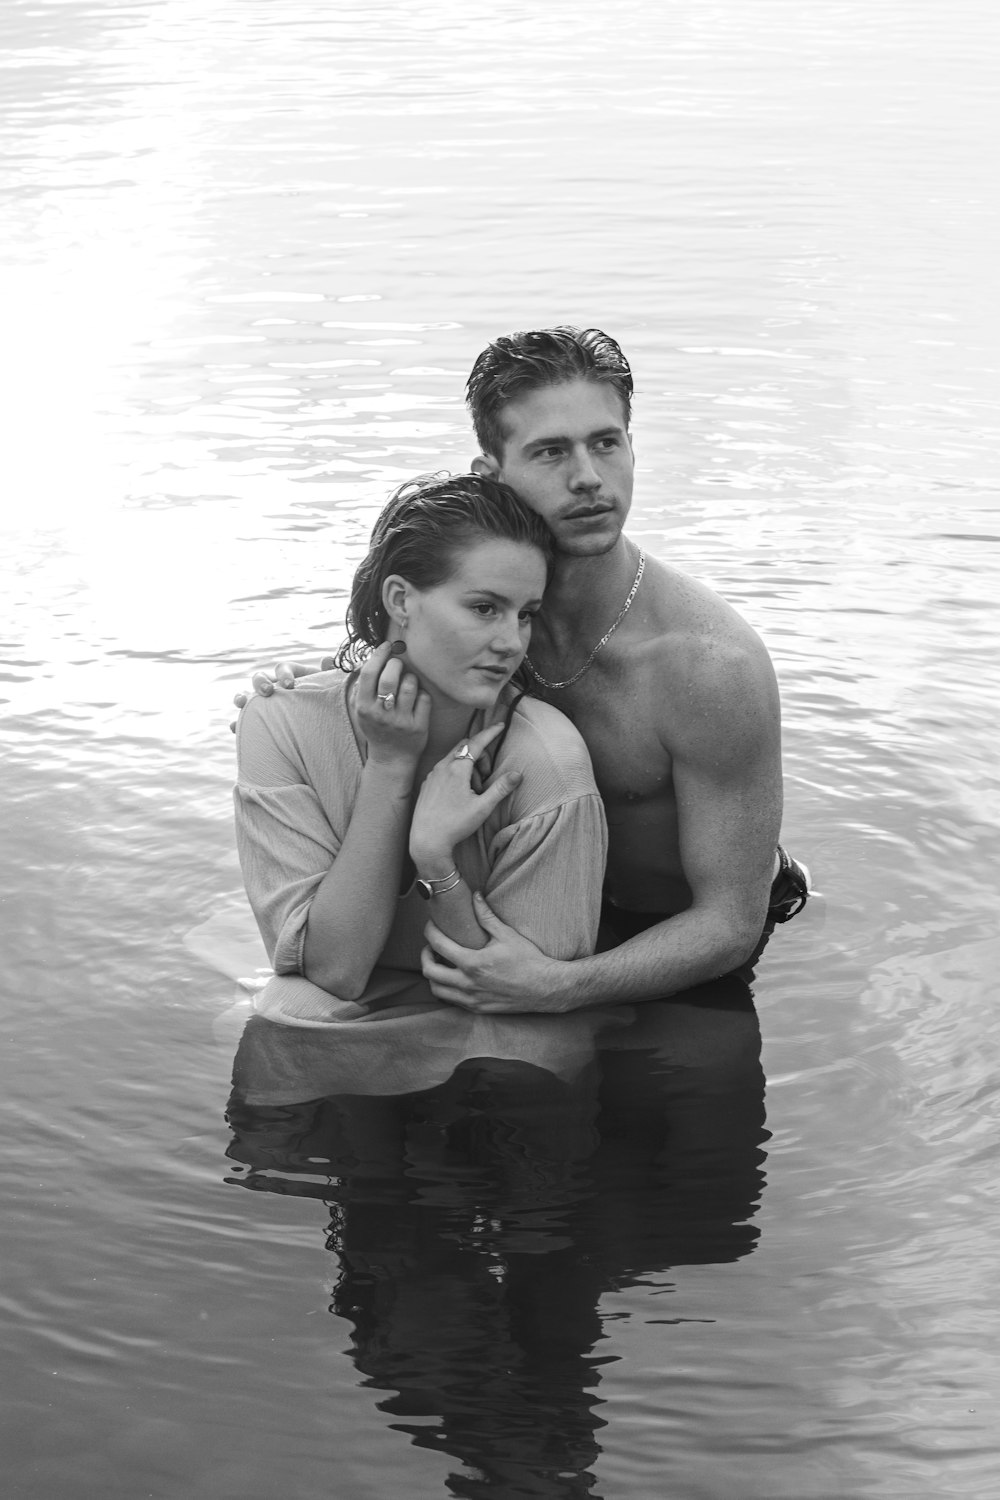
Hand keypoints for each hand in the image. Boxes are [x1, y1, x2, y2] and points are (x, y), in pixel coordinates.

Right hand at [230, 657, 333, 730]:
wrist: (324, 721)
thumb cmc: (327, 700)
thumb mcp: (331, 687)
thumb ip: (330, 673)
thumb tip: (327, 659)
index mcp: (291, 675)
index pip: (283, 668)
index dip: (284, 674)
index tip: (290, 685)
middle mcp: (275, 686)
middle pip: (261, 677)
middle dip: (261, 683)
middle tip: (267, 692)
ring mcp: (265, 702)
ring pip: (248, 695)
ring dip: (242, 697)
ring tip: (242, 704)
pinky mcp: (260, 718)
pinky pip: (246, 718)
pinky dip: (238, 721)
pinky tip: (234, 727)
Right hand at [355, 642, 430, 771]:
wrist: (391, 758)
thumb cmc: (376, 728)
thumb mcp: (361, 710)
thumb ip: (362, 687)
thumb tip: (370, 658)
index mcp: (363, 707)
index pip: (369, 673)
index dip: (378, 655)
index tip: (386, 646)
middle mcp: (381, 714)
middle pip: (390, 677)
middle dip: (396, 664)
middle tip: (398, 664)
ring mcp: (401, 721)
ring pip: (410, 685)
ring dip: (411, 677)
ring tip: (408, 680)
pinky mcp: (418, 727)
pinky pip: (424, 699)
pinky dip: (422, 693)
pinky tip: (417, 697)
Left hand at [410, 725, 522, 864]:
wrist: (427, 841)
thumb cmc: (455, 824)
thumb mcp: (483, 807)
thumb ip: (501, 788)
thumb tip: (517, 774)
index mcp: (457, 768)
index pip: (477, 742)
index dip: (490, 733)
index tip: (501, 726)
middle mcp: (442, 767)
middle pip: (465, 748)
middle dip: (480, 755)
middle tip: (487, 777)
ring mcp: (432, 775)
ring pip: (453, 759)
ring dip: (468, 767)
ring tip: (474, 791)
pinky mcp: (426, 785)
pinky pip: (443, 770)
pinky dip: (455, 774)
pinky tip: (459, 794)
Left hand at [421, 893, 567, 1012]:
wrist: (545, 988)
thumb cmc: (528, 960)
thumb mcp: (506, 934)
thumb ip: (486, 916)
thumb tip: (474, 896)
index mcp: (472, 963)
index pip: (437, 945)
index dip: (430, 931)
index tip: (431, 926)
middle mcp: (468, 984)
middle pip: (429, 971)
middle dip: (425, 956)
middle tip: (430, 947)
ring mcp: (471, 999)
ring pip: (437, 990)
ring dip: (434, 976)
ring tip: (440, 963)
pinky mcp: (478, 1008)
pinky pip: (451, 1001)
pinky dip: (446, 989)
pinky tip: (455, 978)